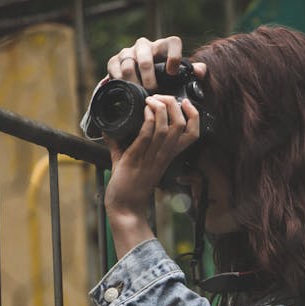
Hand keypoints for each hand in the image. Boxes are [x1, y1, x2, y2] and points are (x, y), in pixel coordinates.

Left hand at [104, 94, 199, 257]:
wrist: (124, 208)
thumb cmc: (128, 187)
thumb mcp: (128, 161)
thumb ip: (120, 145)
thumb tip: (110, 129)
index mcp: (168, 156)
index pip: (193, 133)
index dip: (194, 115)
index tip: (184, 103)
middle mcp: (164, 156)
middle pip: (182, 125)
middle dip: (174, 105)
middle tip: (160, 97)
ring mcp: (152, 158)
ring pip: (168, 128)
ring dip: (160, 109)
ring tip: (150, 101)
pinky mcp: (137, 159)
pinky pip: (148, 136)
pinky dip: (147, 120)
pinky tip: (143, 112)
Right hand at [107, 35, 206, 88]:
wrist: (137, 78)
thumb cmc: (162, 77)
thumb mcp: (177, 76)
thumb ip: (192, 72)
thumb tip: (200, 71)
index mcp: (163, 46)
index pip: (173, 43)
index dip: (174, 56)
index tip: (172, 72)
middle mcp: (145, 45)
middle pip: (145, 58)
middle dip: (149, 77)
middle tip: (152, 90)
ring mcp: (128, 52)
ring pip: (129, 65)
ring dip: (134, 81)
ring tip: (139, 94)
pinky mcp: (115, 60)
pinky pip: (115, 68)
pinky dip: (120, 80)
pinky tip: (126, 90)